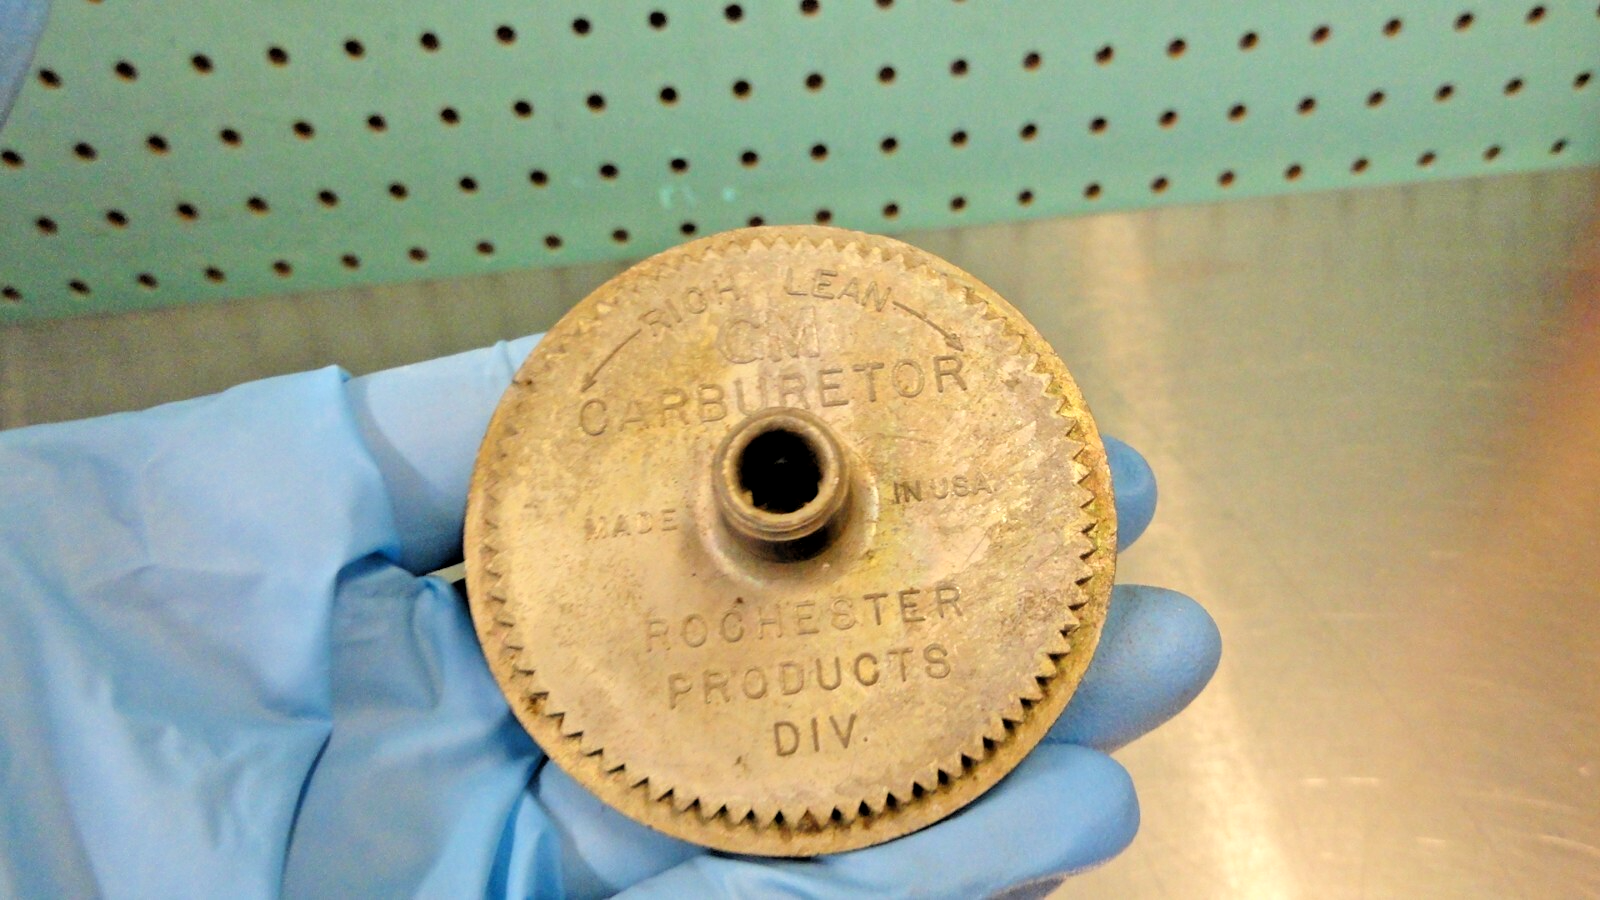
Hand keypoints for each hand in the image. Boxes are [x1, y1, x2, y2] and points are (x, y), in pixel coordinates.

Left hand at [0, 335, 1218, 897]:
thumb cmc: (78, 649)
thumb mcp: (281, 501)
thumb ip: (467, 436)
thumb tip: (652, 360)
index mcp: (506, 654)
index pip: (743, 602)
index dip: (895, 539)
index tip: (1023, 462)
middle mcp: (561, 782)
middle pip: (810, 740)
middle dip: (989, 674)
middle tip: (1141, 608)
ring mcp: (570, 896)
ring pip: (813, 859)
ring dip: (987, 799)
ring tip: (1131, 724)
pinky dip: (896, 895)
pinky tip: (1032, 835)